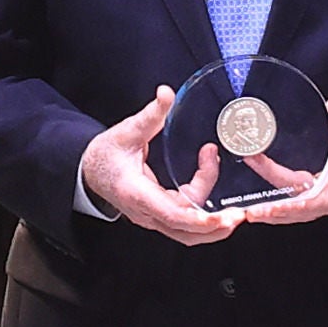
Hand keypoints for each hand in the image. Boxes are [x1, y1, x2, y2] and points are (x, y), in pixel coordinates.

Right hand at [73, 87, 244, 249]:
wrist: (88, 171)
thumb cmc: (104, 155)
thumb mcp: (126, 132)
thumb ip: (150, 115)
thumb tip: (166, 93)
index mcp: (137, 193)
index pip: (171, 214)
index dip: (197, 218)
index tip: (219, 217)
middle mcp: (146, 212)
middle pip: (185, 232)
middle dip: (215, 227)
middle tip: (239, 215)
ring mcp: (153, 217)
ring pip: (188, 231)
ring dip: (213, 224)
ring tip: (236, 210)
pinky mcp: (159, 215)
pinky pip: (185, 220)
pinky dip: (203, 212)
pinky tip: (212, 185)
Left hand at [231, 95, 327, 225]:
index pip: (320, 202)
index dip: (293, 208)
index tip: (269, 209)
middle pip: (305, 211)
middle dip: (275, 213)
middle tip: (248, 212)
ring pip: (301, 204)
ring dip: (274, 202)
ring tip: (247, 198)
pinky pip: (303, 193)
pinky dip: (282, 188)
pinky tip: (264, 172)